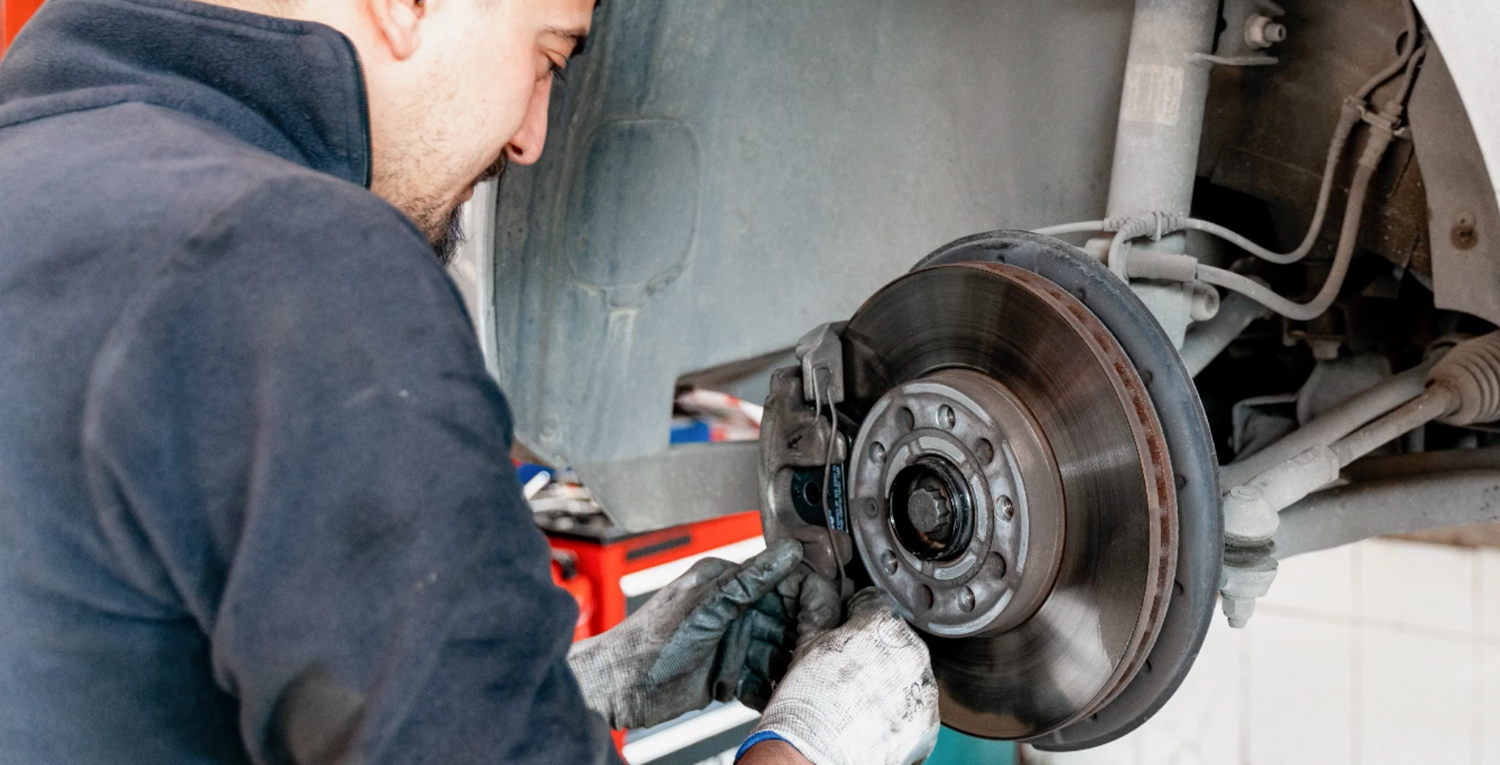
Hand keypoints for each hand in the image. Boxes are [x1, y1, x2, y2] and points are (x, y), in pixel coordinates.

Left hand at [567, 539, 835, 729]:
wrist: (621, 688)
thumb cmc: (649, 641)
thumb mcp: (706, 607)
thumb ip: (748, 581)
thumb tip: (787, 551)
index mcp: (723, 581)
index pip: (777, 582)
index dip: (803, 598)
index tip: (824, 613)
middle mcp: (729, 609)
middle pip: (781, 621)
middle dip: (797, 638)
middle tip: (814, 652)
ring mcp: (729, 642)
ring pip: (773, 651)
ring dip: (784, 666)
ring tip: (797, 677)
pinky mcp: (726, 672)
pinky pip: (759, 677)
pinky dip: (767, 686)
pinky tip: (775, 693)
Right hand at [744, 588, 938, 764]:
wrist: (815, 755)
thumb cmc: (808, 702)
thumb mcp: (806, 646)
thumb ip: (817, 610)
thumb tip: (817, 588)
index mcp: (883, 624)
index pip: (873, 602)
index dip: (853, 613)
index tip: (843, 627)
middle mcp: (912, 652)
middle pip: (893, 638)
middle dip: (872, 647)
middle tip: (844, 668)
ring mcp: (924, 689)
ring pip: (907, 672)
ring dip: (887, 678)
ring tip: (855, 698)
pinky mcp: (928, 724)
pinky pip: (915, 706)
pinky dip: (897, 710)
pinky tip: (869, 717)